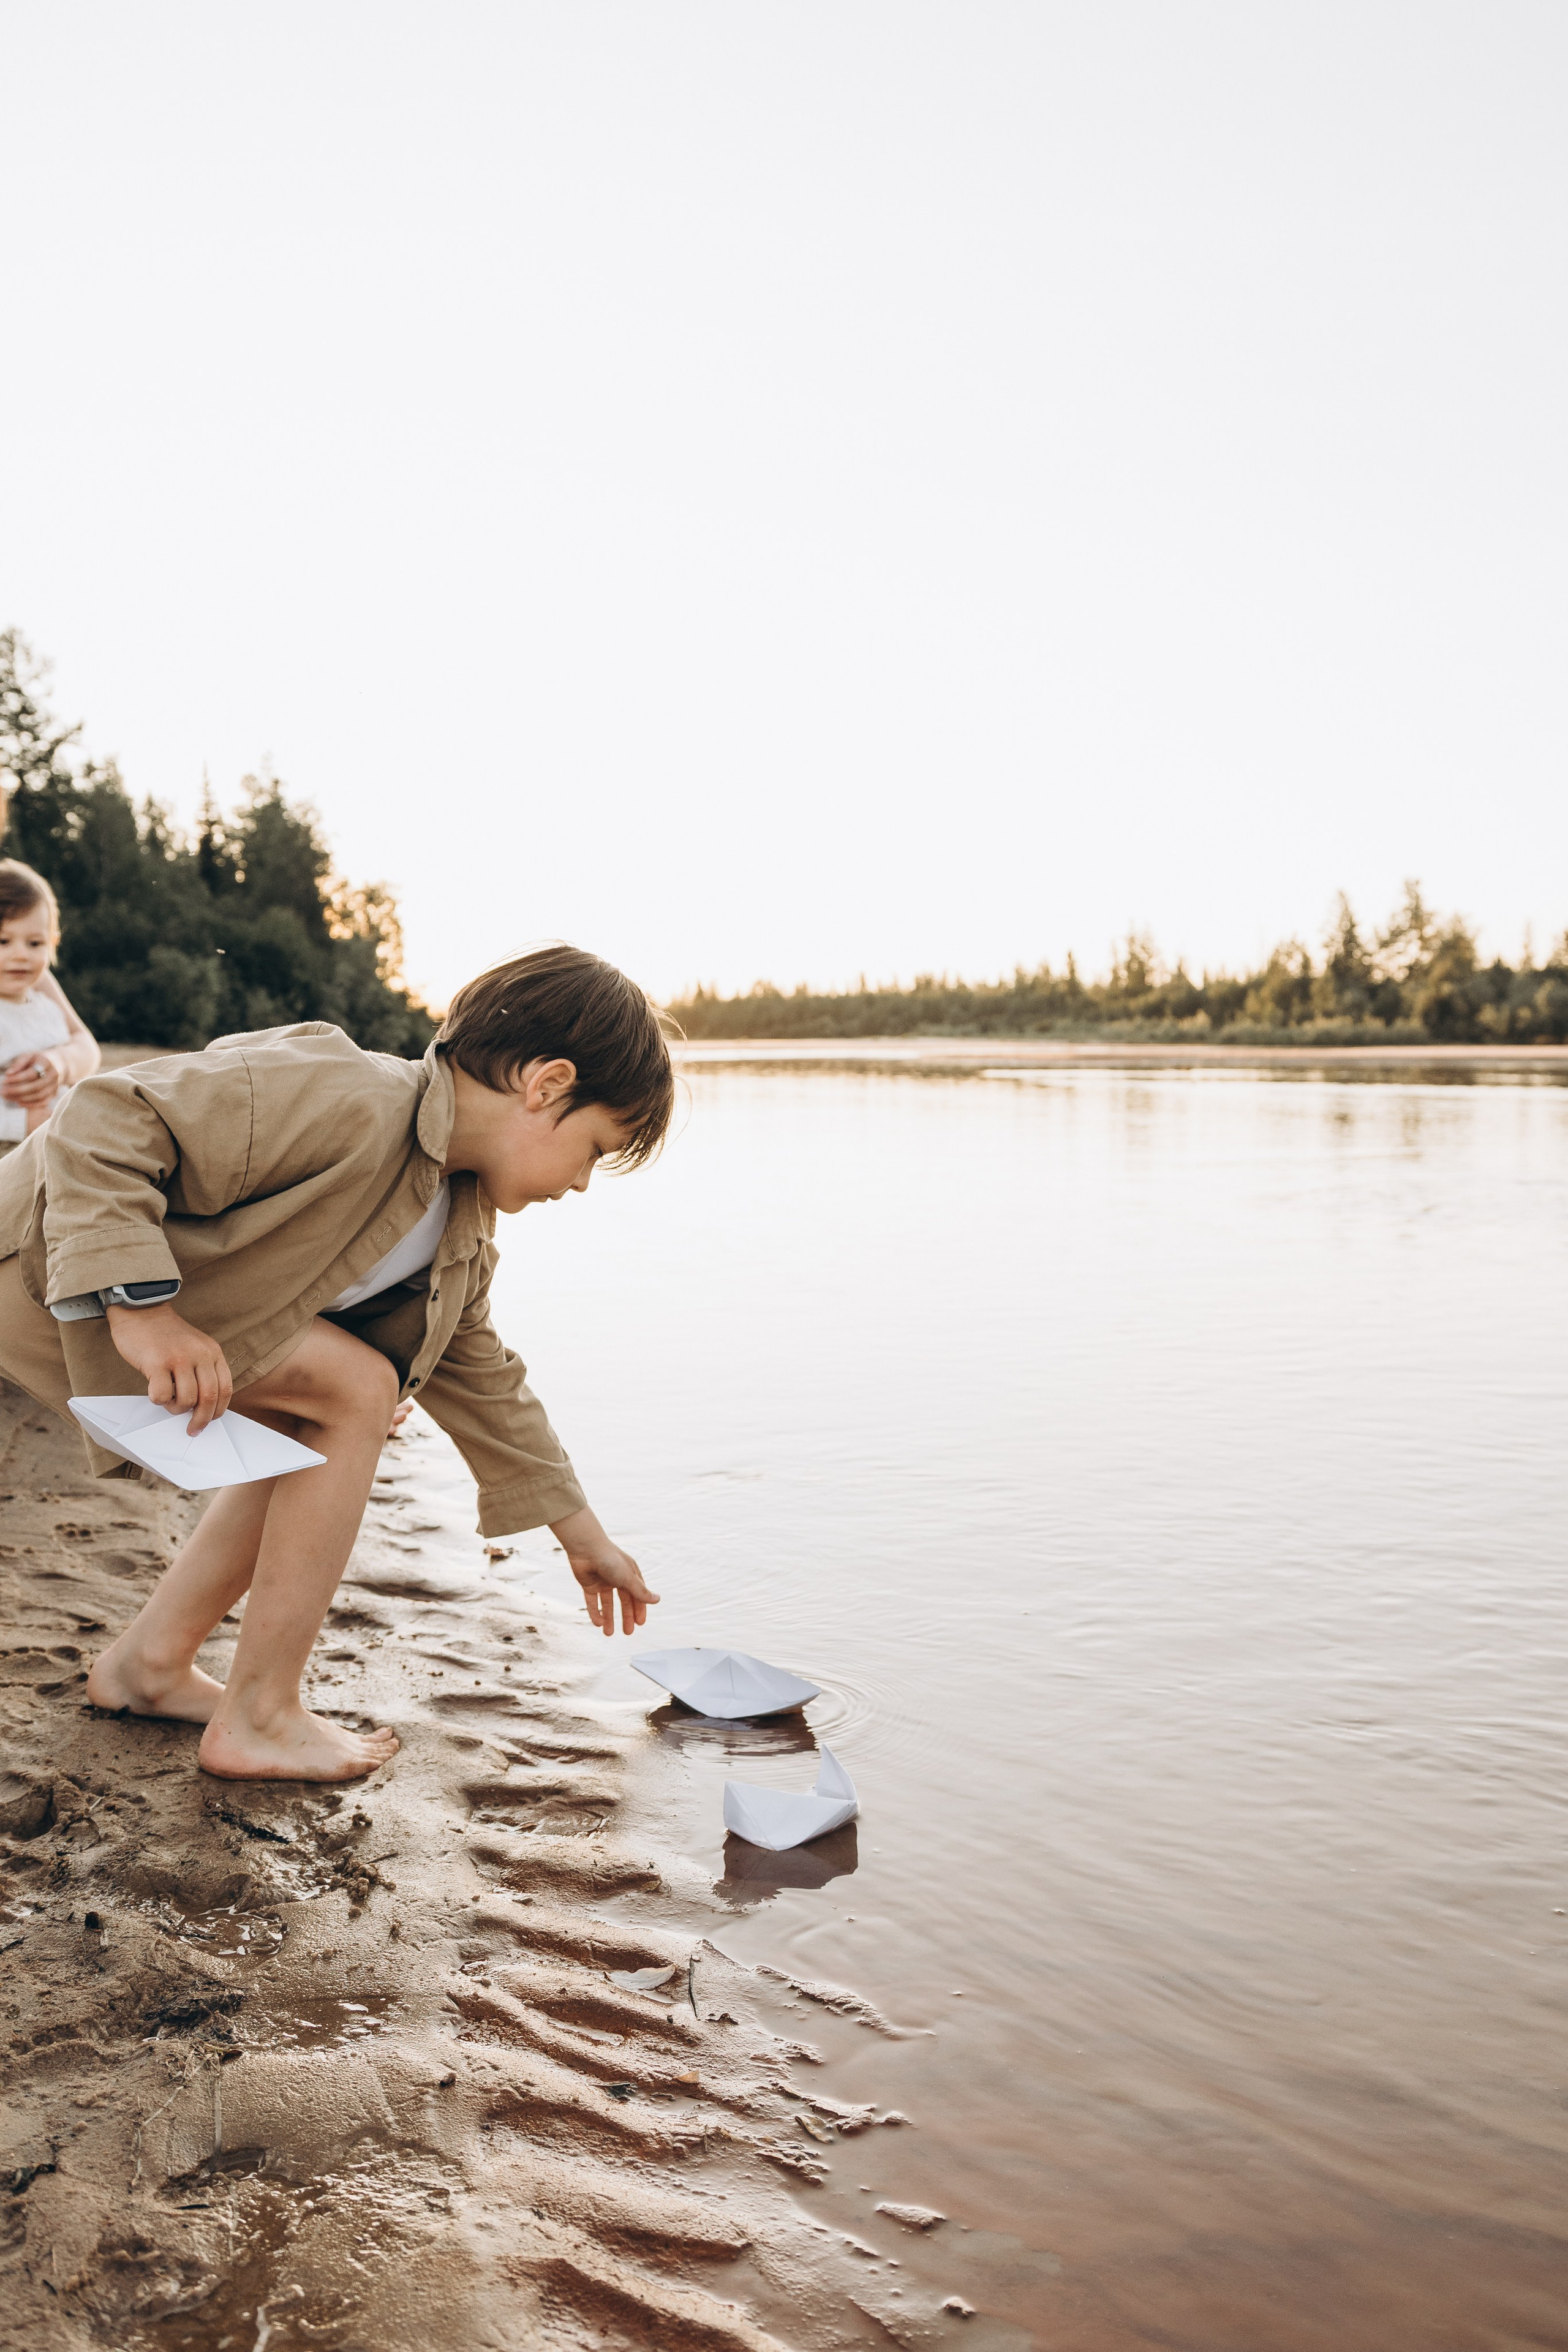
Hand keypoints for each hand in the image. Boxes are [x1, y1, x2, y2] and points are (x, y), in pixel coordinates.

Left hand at [0, 1048, 61, 1107]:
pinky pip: (43, 1102)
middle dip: (17, 1090)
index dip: (17, 1078)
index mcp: (47, 1063)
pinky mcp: (54, 1094)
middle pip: (36, 1086)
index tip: (4, 1080)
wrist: (58, 1064)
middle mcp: (53, 1075)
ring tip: (7, 1097)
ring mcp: (55, 1085)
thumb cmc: (38, 1059)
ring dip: (21, 1098)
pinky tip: (18, 1103)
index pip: (32, 1073)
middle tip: (2, 1091)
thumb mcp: (29, 1056)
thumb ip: (19, 1064)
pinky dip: (30, 1104)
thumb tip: (8, 1074)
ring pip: (39, 1096)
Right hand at [106, 1302, 233, 1433]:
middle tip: (192, 1429)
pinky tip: (155, 1390)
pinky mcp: (156, 1362)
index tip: (209, 1421)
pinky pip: (162, 1395)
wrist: (141, 1310)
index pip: (225, 1389)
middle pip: (209, 1398)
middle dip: (201, 1419)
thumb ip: (202, 1370)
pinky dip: (159, 1400)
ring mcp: (178, 1358)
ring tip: (168, 1400)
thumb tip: (203, 1406)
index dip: (218, 1410)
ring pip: (186, 1400)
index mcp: (212, 1352)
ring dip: (176, 1408)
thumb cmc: (166, 1335)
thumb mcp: (195, 1346)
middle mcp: (199, 1355)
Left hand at [550, 1503, 660, 1635]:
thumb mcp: (627, 1578)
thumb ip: (640, 1591)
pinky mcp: (589, 1585)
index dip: (639, 1609)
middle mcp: (617, 1578)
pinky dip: (595, 1612)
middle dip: (626, 1617)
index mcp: (630, 1574)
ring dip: (609, 1618)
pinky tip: (597, 1624)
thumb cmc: (610, 1560)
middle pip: (624, 1601)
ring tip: (609, 1634)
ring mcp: (603, 1582)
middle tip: (628, 1633)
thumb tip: (657, 1600)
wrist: (585, 1548)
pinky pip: (593, 1602)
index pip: (637, 1595)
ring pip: (607, 1604)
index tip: (640, 1623)